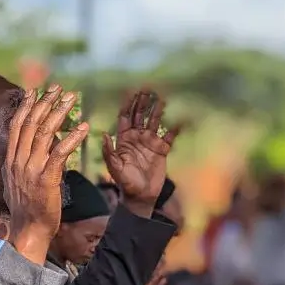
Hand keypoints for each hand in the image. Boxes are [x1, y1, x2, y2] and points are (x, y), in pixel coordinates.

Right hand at [3, 86, 91, 244]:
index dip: (26, 106)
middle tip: (58, 88)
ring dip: (59, 113)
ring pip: (44, 133)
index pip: (17, 126)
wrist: (28, 230)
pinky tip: (83, 128)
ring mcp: (31, 169)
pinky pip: (59, 153)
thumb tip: (33, 145)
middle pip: (31, 124)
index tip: (35, 90)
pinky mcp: (46, 178)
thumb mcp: (17, 180)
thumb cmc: (26, 207)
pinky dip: (72, 138)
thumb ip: (23, 161)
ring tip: (71, 99)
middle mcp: (18, 161)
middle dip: (45, 103)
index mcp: (10, 160)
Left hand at [100, 90, 179, 207]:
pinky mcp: (162, 149)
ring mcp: (150, 143)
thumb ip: (109, 152)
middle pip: (140, 115)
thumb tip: (103, 134)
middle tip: (148, 87)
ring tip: (163, 96)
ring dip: (158, 110)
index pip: (126, 117)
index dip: (128, 105)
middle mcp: (137, 138)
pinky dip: (175, 127)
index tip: (131, 92)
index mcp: (124, 140)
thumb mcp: (115, 168)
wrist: (141, 196)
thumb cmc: (126, 183)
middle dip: (143, 102)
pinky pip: (169, 136)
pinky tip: (181, 118)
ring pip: (155, 122)